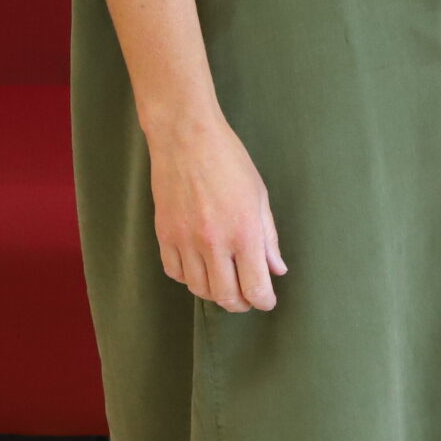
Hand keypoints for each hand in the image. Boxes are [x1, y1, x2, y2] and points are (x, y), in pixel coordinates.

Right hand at [146, 116, 287, 311]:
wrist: (186, 138)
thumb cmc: (229, 160)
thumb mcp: (259, 195)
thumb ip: (268, 237)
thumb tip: (276, 269)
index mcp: (244, 232)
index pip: (255, 286)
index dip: (263, 300)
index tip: (266, 301)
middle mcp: (214, 242)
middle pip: (225, 296)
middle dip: (240, 303)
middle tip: (247, 297)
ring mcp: (185, 241)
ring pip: (198, 288)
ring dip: (215, 292)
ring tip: (225, 282)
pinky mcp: (164, 235)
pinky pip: (175, 272)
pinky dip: (188, 277)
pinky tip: (199, 268)